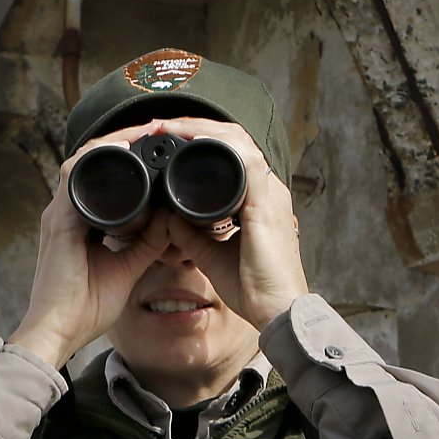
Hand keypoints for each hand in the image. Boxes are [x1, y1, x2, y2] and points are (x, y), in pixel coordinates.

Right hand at [8, 126, 173, 365]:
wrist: (57, 333)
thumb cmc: (84, 309)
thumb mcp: (127, 268)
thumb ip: (147, 244)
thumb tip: (170, 221)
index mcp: (79, 221)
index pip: (102, 177)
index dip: (128, 157)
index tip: (157, 147)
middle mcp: (65, 211)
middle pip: (93, 161)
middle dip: (124, 140)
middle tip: (157, 129)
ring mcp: (58, 214)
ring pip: (83, 160)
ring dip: (113, 141)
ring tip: (144, 130)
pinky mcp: (57, 222)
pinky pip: (72, 176)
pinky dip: (97, 158)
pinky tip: (121, 147)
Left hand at [147, 117, 307, 328]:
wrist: (278, 311)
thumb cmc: (254, 287)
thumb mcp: (212, 256)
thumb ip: (191, 236)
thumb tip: (168, 218)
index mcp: (257, 199)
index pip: (231, 154)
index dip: (200, 140)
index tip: (168, 139)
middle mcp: (267, 189)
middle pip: (233, 140)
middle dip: (195, 127)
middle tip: (161, 126)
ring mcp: (269, 193)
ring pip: (237, 141)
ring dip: (201, 129)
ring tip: (169, 127)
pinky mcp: (265, 203)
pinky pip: (244, 160)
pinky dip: (217, 145)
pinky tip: (191, 139)